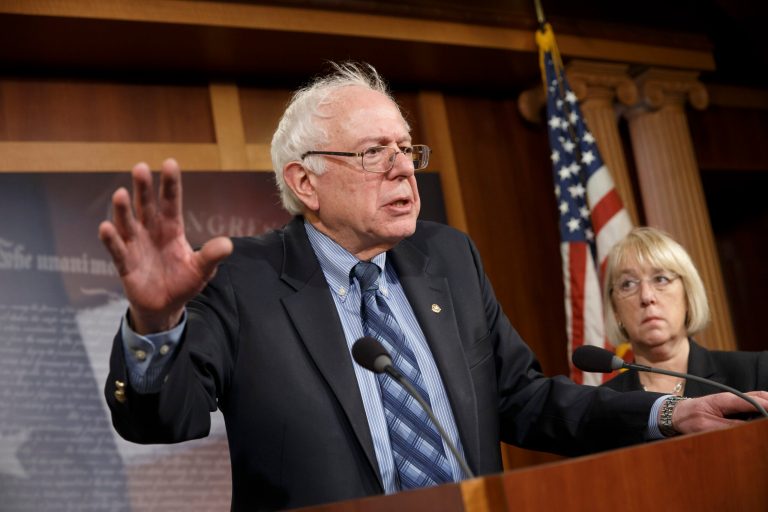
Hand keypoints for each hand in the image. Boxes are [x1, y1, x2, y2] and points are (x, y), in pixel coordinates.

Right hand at [98, 159, 232, 332]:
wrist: (165, 306)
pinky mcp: (125, 264)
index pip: (171, 202)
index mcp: (172, 229)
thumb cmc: (183, 282)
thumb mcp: (202, 270)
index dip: (170, 184)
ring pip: (128, 223)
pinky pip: (117, 250)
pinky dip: (111, 240)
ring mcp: (136, 246)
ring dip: (123, 210)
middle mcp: (151, 232)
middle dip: (143, 188)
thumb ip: (211, 256)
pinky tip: (106, 227)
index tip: (170, 163)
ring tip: (120, 194)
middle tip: (140, 167)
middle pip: (146, 206)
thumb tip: (228, 244)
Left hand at [672, 391, 767, 433]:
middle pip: (759, 397)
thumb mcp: (707, 425)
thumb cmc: (690, 417)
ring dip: (765, 406)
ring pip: (758, 400)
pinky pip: (753, 406)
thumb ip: (729, 427)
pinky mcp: (734, 406)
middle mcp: (732, 397)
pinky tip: (762, 417)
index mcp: (725, 399)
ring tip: (765, 419)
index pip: (752, 401)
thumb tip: (748, 428)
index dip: (766, 406)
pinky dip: (761, 410)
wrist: (678, 413)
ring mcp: (734, 401)